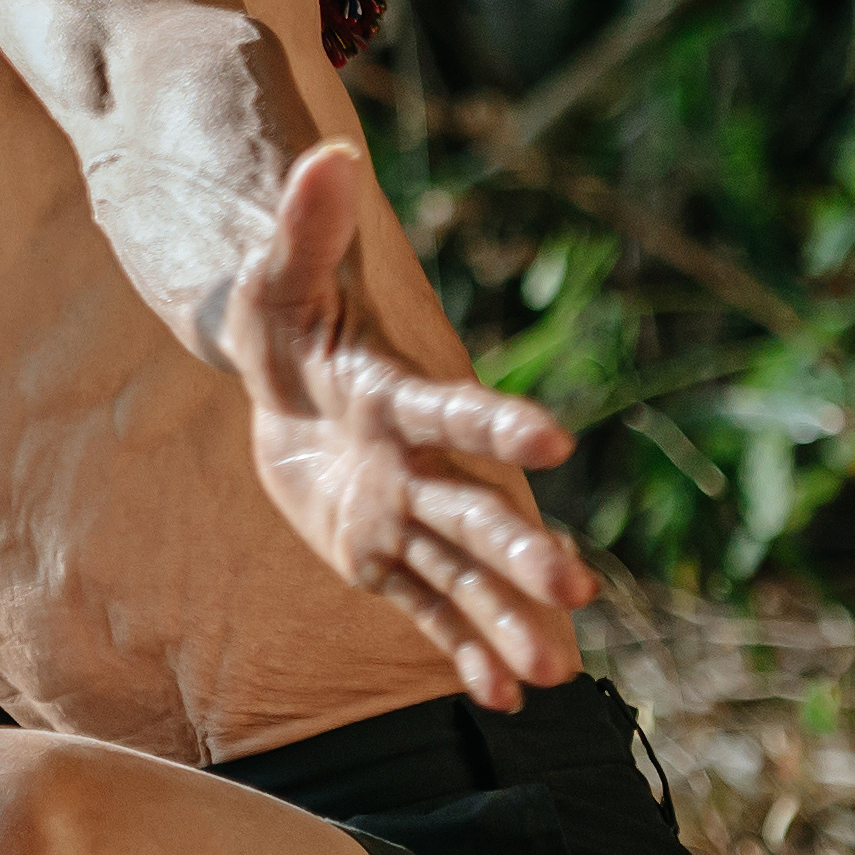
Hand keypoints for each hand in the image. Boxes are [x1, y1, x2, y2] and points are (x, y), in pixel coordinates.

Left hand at [206, 141, 596, 708]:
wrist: (280, 377)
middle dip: (518, 552)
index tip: (552, 443)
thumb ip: (308, 226)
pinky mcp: (379, 555)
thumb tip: (330, 156)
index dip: (496, 427)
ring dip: (505, 620)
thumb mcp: (278, 275)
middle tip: (577, 593)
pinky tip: (504, 698)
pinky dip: (460, 650)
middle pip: (472, 512)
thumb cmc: (283, 315)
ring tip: (558, 674)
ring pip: (459, 575)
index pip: (451, 413)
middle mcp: (415, 465)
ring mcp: (403, 515)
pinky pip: (421, 608)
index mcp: (395, 397)